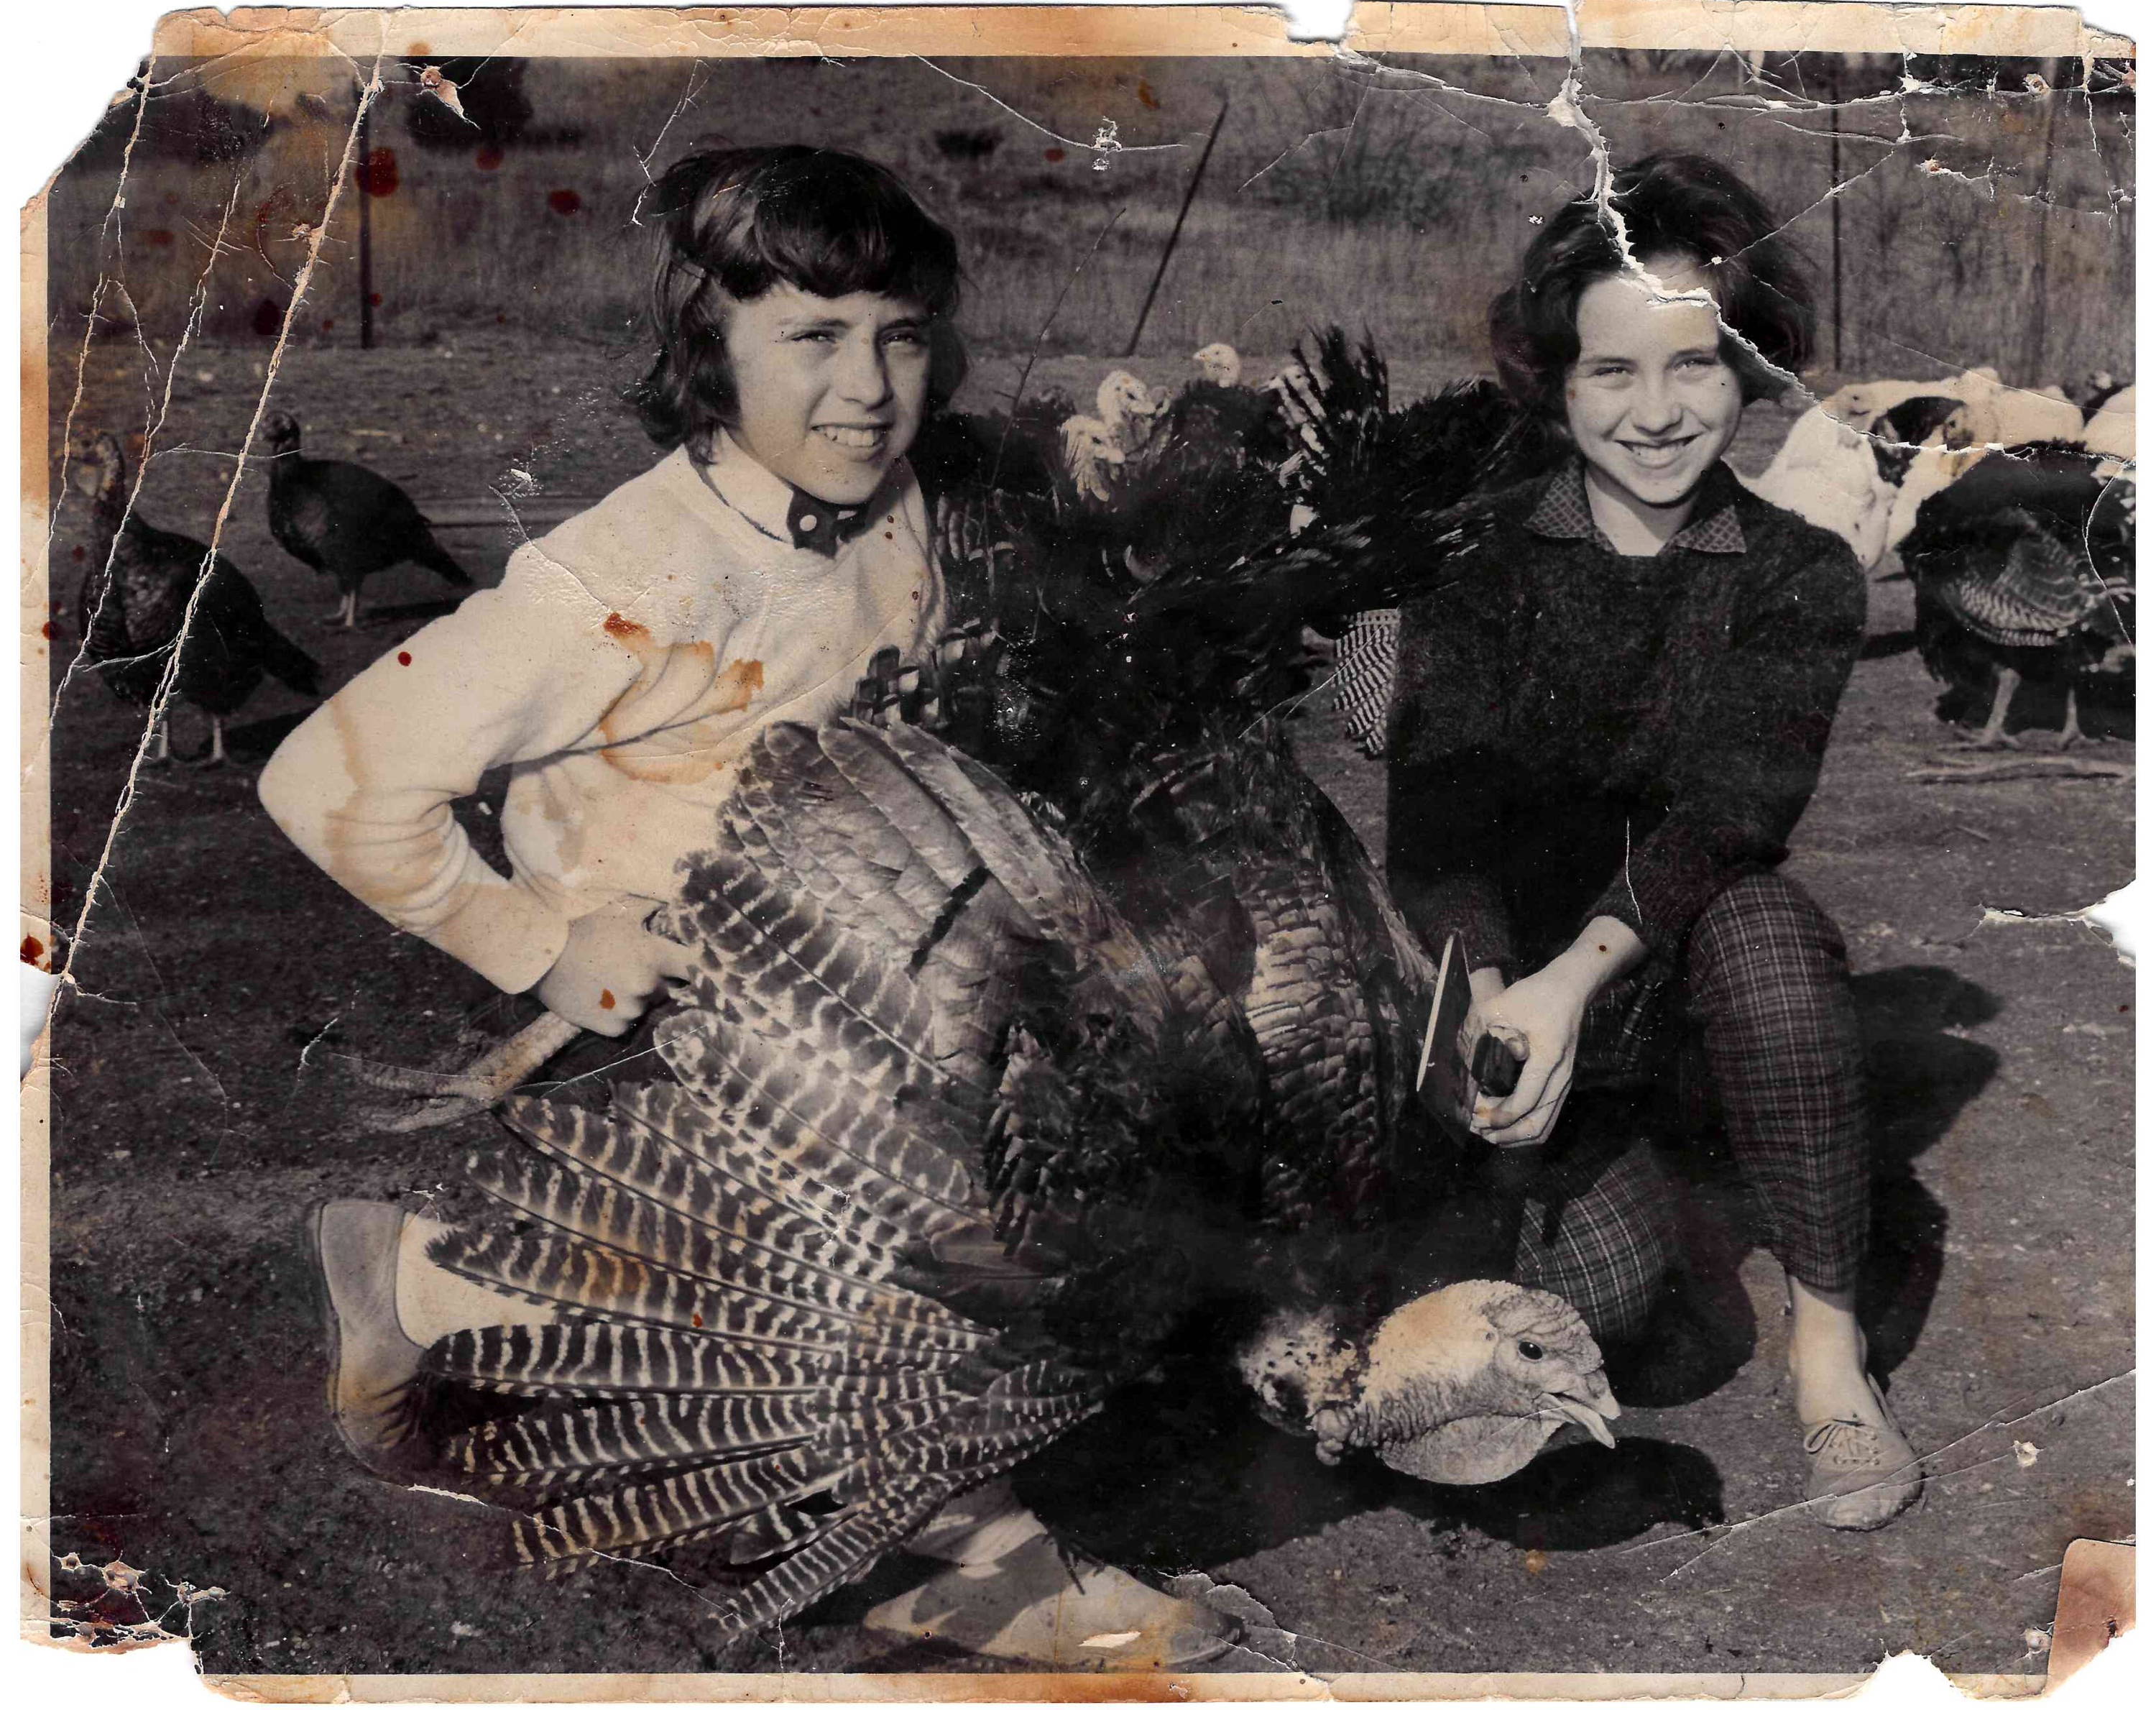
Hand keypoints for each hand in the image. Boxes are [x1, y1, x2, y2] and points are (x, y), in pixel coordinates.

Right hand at [533, 898, 696, 1035]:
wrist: (542, 957)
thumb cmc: (583, 929)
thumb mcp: (620, 910)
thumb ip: (652, 907)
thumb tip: (674, 900)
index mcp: (655, 957)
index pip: (695, 967)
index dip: (700, 967)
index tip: (698, 967)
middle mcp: (648, 987)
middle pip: (668, 989)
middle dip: (657, 981)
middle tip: (632, 968)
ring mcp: (630, 1010)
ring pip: (645, 1007)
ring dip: (635, 998)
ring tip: (611, 982)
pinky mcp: (612, 1028)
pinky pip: (625, 1023)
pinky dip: (617, 1015)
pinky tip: (600, 998)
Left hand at [1464, 961, 1593, 1147]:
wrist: (1569, 989)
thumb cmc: (1536, 995)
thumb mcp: (1502, 1006)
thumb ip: (1481, 1032)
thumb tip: (1462, 1063)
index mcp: (1548, 1058)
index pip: (1525, 1101)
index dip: (1498, 1115)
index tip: (1474, 1114)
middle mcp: (1561, 1077)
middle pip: (1536, 1124)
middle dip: (1503, 1133)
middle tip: (1476, 1129)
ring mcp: (1564, 1083)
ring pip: (1543, 1127)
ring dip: (1513, 1136)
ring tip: (1486, 1134)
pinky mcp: (1560, 1084)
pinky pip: (1546, 1119)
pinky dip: (1524, 1129)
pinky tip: (1503, 1127)